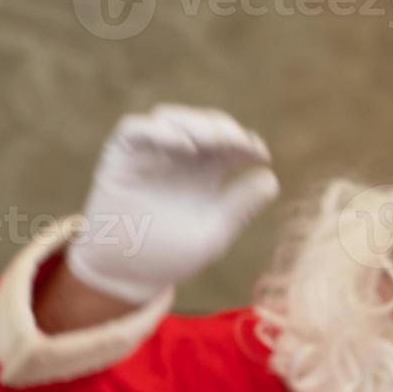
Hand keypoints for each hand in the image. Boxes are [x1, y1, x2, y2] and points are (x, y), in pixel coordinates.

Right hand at [66, 103, 278, 303]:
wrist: (127, 273)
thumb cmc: (171, 256)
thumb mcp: (213, 233)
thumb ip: (240, 206)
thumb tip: (271, 179)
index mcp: (206, 172)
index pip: (230, 144)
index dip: (247, 143)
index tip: (261, 155)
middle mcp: (179, 157)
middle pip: (204, 125)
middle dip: (223, 128)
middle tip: (237, 141)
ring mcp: (149, 153)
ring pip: (173, 118)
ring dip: (194, 123)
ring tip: (211, 139)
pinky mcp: (121, 156)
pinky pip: (135, 129)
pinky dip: (157, 130)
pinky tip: (180, 143)